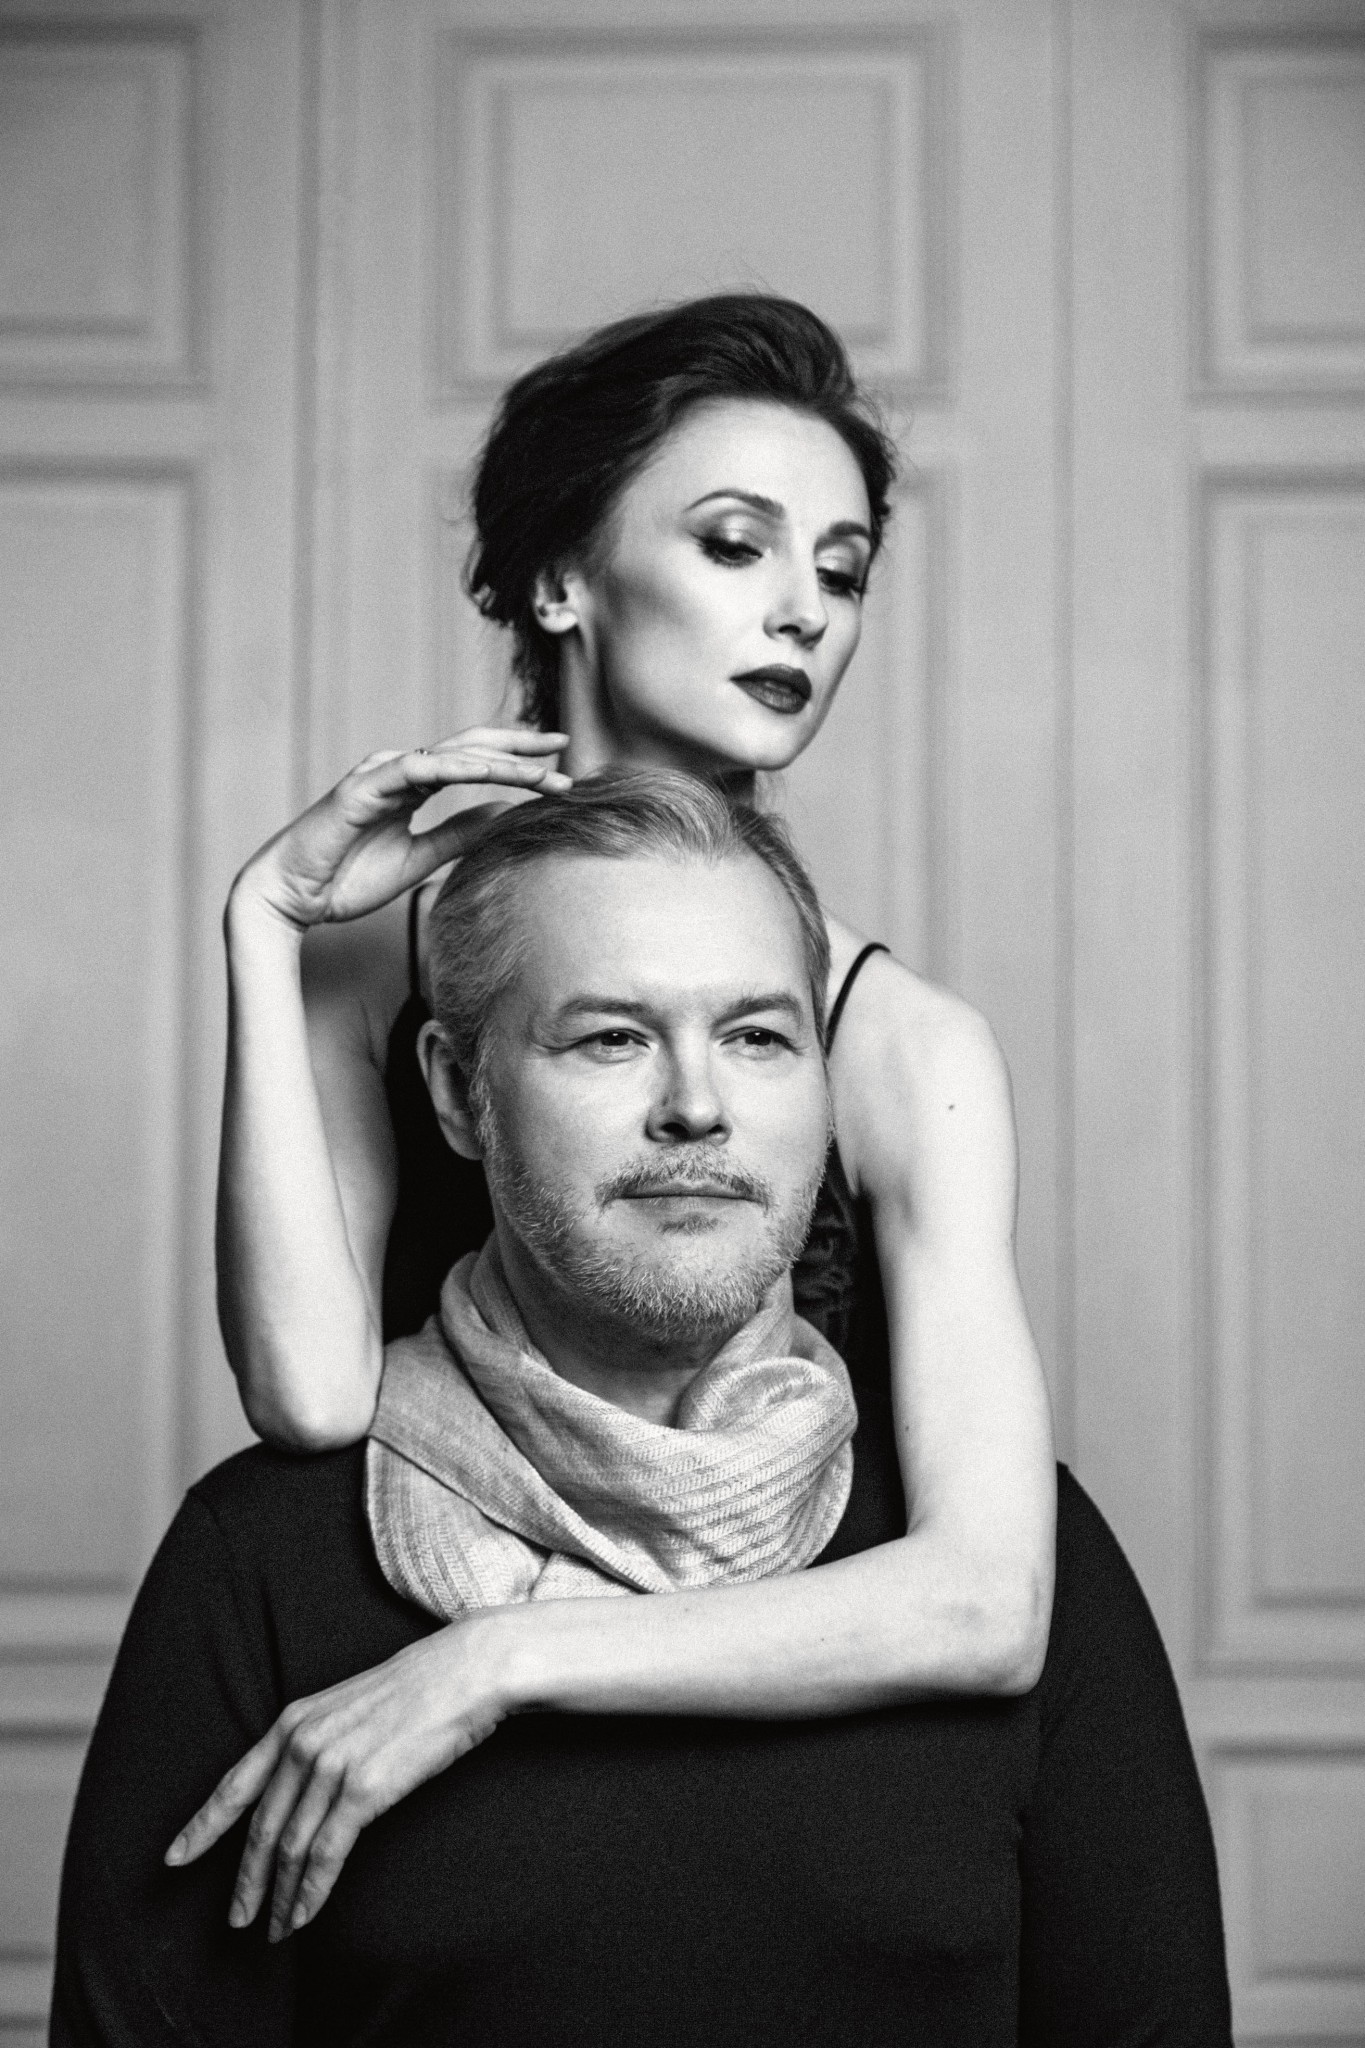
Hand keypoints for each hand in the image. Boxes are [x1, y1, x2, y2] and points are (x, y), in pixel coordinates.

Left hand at [164, 1621, 512, 1940]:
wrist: (462, 1672)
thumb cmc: (414, 1691)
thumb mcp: (346, 1708)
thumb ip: (316, 1743)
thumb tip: (300, 1791)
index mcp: (292, 1722)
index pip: (235, 1783)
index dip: (202, 1826)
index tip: (174, 1859)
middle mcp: (302, 1744)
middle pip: (259, 1828)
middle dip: (245, 1881)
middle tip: (237, 1920)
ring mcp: (330, 1765)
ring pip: (289, 1849)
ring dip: (279, 1897)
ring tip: (275, 1929)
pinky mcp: (363, 1788)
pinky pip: (325, 1854)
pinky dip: (310, 1892)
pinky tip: (304, 1915)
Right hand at [230, 729, 570, 930]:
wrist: (293, 898)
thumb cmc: (346, 879)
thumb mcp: (420, 859)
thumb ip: (458, 835)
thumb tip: (503, 814)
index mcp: (412, 783)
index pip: (473, 761)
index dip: (516, 759)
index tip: (558, 765)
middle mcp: (399, 769)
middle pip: (469, 746)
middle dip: (519, 744)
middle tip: (564, 744)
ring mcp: (380, 773)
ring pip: (452, 755)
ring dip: (501, 761)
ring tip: (543, 772)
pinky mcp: (364, 787)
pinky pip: (418, 769)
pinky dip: (457, 769)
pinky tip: (492, 775)